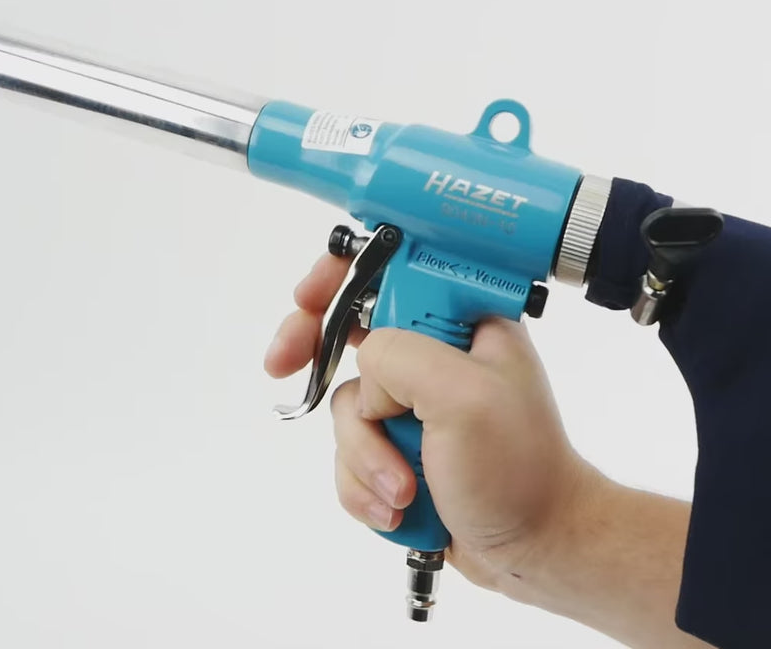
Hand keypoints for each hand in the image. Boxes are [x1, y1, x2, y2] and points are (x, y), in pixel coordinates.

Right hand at [264, 252, 592, 597]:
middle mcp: (434, 353)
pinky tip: (396, 505)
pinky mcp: (399, 442)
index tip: (308, 295)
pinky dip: (363, 482)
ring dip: (364, 453)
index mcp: (462, 322)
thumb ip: (399, 358)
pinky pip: (349, 449)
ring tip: (404, 488)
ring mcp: (414, 400)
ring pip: (346, 403)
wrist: (535, 548)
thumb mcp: (464, 398)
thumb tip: (366, 377)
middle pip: (348, 327)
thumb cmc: (520, 473)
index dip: (342, 275)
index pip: (392, 270)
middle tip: (283, 363)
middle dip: (314, 352)